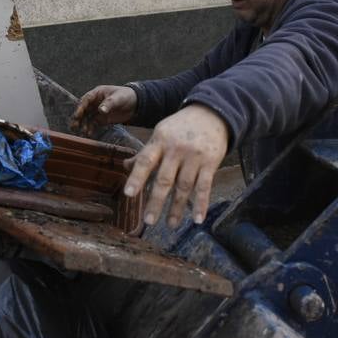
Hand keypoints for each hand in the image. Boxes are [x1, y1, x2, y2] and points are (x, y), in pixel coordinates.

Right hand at [70, 85, 136, 135]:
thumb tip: (101, 110)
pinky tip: (89, 133)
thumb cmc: (126, 96)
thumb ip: (109, 103)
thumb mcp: (118, 98)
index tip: (78, 114)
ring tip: (81, 131)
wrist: (135, 104)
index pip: (86, 99)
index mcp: (97, 93)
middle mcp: (95, 102)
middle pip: (84, 109)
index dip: (81, 107)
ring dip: (83, 124)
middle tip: (74, 125)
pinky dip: (90, 128)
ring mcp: (97, 111)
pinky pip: (93, 124)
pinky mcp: (101, 119)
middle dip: (78, 117)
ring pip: (87, 117)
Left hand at [123, 104, 227, 228]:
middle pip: (165, 179)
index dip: (137, 178)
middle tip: (148, 221)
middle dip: (156, 201)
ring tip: (170, 225)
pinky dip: (201, 204)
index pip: (145, 161)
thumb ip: (146, 152)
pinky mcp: (211, 162)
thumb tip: (125, 166)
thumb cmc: (181, 126)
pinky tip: (197, 219)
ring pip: (184, 187)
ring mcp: (194, 156)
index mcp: (160, 140)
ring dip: (176, 208)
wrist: (213, 113)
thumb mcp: (161, 133)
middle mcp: (176, 149)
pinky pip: (205, 187)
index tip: (129, 194)